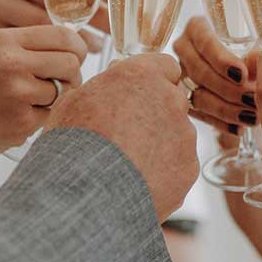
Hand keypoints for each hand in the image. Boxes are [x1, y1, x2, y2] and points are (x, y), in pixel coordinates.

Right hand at [0, 25, 87, 162]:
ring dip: (57, 98)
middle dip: (73, 74)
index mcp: (4, 40)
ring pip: (64, 91)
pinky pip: (50, 116)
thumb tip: (71, 47)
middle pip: (71, 63)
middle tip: (62, 83)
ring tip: (32, 101)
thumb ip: (24, 46)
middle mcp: (12, 63)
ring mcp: (18, 94)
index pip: (62, 35)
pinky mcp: (21, 123)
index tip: (77, 56)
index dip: (77, 47)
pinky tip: (18, 117)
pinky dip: (40, 118)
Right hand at [51, 53, 198, 218]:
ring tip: (127, 165)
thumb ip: (104, 86)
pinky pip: (180, 165)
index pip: (164, 65)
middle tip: (128, 132)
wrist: (84, 196)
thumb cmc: (72, 146)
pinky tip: (138, 183)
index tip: (139, 94)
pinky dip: (164, 172)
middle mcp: (171, 100)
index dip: (152, 80)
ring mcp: (184, 135)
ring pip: (177, 134)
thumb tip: (113, 83)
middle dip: (156, 112)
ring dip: (160, 143)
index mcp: (142, 76)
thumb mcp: (74, 102)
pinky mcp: (189, 168)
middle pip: (172, 100)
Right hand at [171, 15, 259, 135]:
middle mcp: (184, 51)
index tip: (243, 73)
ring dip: (227, 109)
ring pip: (199, 96)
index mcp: (196, 29)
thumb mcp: (258, 45)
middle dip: (228, 88)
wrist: (243, 67)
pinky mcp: (185, 99)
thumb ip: (261, 57)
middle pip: (200, 71)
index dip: (221, 59)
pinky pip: (201, 115)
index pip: (203, 40)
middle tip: (252, 99)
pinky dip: (222, 123)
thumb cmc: (255, 50)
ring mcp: (181, 76)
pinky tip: (240, 129)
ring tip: (252, 117)